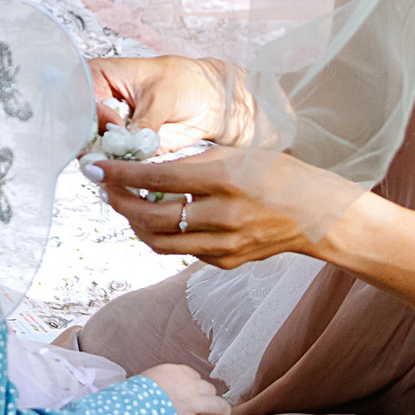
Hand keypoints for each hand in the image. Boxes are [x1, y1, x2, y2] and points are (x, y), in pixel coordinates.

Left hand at [86, 145, 365, 269]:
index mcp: (225, 178)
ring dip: (135, 225)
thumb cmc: (277, 174)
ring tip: (126, 207)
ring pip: (161, 242)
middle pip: (152, 217)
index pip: (158, 177)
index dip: (121, 174)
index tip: (96, 168)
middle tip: (106, 190)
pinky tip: (159, 221)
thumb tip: (145, 164)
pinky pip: (183, 252)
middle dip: (120, 203)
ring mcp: (226, 243)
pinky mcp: (227, 261)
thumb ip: (193, 161)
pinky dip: (165, 237)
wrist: (318, 214)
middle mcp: (224, 214)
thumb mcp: (236, 153)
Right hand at [88, 55, 251, 153]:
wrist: (210, 101)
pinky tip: (128, 169)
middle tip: (110, 150)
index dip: (89, 112)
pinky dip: (118, 168)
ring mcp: (111, 127)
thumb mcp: (161, 97)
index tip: (113, 123)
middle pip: (80, 125)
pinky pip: (113, 161)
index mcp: (99, 77)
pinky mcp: (124, 147)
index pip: (80, 97)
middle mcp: (100, 103)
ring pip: (93, 147)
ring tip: (122, 160)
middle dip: (91, 141)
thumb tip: (129, 143)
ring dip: (104, 157)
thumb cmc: (184, 82)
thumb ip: (143, 121)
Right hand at [140, 363, 231, 414]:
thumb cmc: (132, 396)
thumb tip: (158, 392)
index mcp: (173, 372)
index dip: (194, 385)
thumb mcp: (145, 381)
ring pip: (219, 405)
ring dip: (222, 411)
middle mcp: (187, 386)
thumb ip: (157, 384)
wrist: (130, 409)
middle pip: (207, 388)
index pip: (193, 375)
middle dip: (207, 397)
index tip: (192, 393)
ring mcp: (191, 404)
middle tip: (206, 406)